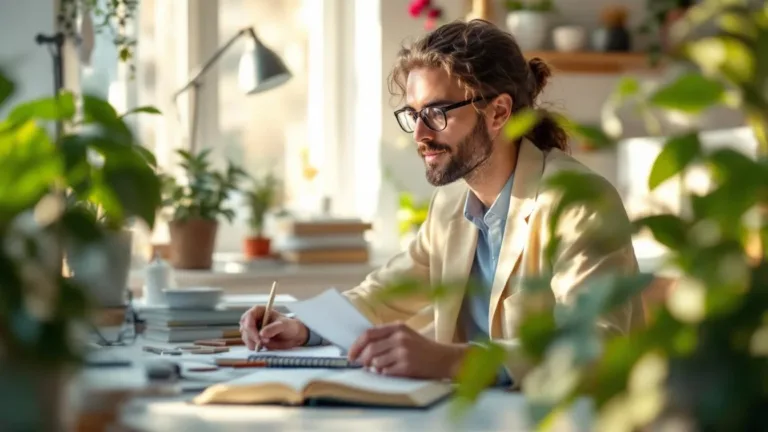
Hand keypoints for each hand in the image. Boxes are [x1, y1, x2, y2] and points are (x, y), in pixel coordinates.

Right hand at [239, 305, 308, 350]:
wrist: (292, 335)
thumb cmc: (288, 326)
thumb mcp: (284, 325)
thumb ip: (274, 328)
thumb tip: (262, 334)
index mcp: (259, 310)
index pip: (249, 316)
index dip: (250, 327)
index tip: (258, 337)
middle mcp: (253, 318)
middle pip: (244, 327)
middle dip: (252, 337)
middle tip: (262, 343)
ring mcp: (252, 328)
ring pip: (245, 336)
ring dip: (253, 342)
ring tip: (265, 344)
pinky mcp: (253, 338)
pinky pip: (248, 343)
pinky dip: (253, 346)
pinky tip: (262, 346)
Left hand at [347, 322, 467, 379]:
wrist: (444, 358)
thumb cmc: (422, 348)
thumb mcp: (405, 334)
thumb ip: (386, 336)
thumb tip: (362, 348)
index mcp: (397, 327)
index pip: (368, 334)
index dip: (356, 345)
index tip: (351, 354)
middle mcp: (400, 338)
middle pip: (370, 349)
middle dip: (363, 360)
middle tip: (363, 365)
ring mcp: (403, 352)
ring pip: (376, 362)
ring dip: (375, 368)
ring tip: (383, 367)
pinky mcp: (407, 366)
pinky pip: (385, 372)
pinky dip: (385, 374)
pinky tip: (392, 371)